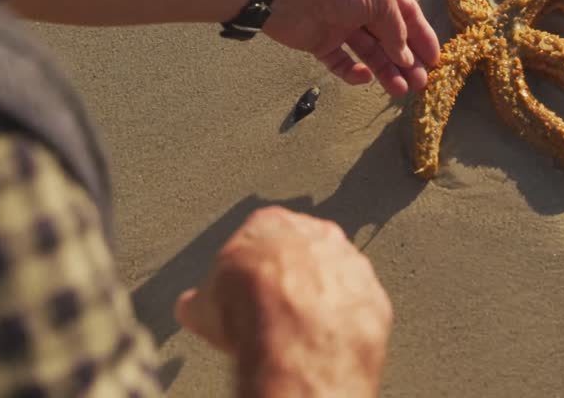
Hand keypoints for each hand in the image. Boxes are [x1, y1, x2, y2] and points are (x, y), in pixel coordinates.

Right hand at [176, 207, 392, 397]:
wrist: (295, 341)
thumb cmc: (248, 313)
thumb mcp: (202, 305)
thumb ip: (200, 297)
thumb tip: (189, 306)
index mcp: (272, 222)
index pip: (260, 235)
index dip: (250, 267)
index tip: (244, 288)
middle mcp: (318, 233)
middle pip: (303, 253)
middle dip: (291, 278)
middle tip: (274, 310)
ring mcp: (351, 264)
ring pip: (335, 279)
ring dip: (323, 299)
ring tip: (301, 331)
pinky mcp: (374, 296)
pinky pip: (359, 308)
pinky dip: (345, 323)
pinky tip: (327, 342)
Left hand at [263, 0, 440, 96]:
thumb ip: (396, 26)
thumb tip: (405, 55)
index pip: (408, 13)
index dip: (422, 37)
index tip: (435, 60)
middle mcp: (362, 4)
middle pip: (390, 37)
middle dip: (407, 60)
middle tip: (421, 83)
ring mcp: (341, 24)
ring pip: (370, 52)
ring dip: (386, 71)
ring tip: (400, 90)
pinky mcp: (321, 42)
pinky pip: (342, 62)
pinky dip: (354, 72)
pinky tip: (364, 77)